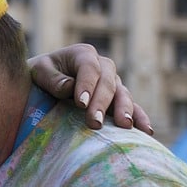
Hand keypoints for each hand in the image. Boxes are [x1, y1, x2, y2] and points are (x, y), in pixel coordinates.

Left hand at [29, 45, 152, 133]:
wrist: (44, 84)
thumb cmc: (40, 76)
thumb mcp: (39, 72)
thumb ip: (52, 78)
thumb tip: (69, 87)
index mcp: (83, 55)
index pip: (89, 68)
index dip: (86, 84)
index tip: (80, 103)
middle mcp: (103, 67)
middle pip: (107, 83)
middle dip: (101, 103)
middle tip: (94, 123)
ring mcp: (113, 84)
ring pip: (123, 94)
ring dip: (124, 110)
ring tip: (124, 126)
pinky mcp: (118, 101)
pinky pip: (132, 108)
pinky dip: (140, 118)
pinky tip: (147, 131)